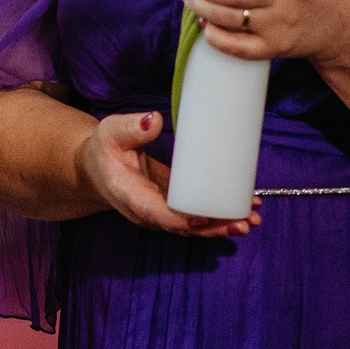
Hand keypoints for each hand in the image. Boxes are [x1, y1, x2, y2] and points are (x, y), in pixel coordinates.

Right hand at [73, 111, 258, 238]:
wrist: (98, 168)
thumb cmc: (104, 150)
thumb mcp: (110, 133)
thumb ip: (130, 128)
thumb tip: (153, 120)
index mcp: (129, 195)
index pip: (155, 213)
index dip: (180, 219)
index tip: (203, 218)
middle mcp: (146, 212)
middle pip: (182, 227)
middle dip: (214, 227)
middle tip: (243, 221)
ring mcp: (161, 213)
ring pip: (194, 227)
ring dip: (223, 225)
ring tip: (251, 219)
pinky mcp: (173, 208)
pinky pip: (197, 217)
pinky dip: (220, 217)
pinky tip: (244, 210)